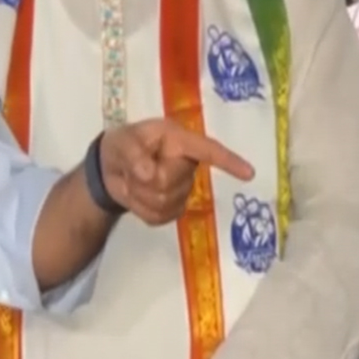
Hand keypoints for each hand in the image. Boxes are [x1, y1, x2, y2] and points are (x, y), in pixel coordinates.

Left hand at [98, 119, 255, 225]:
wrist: (109, 167)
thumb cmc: (121, 145)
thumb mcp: (121, 142)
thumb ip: (133, 155)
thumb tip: (149, 174)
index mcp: (178, 141)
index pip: (207, 151)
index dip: (228, 161)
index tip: (249, 174)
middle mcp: (186, 164)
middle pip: (173, 183)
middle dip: (146, 181)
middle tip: (131, 170)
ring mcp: (182, 189)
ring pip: (166, 203)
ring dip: (140, 195)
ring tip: (132, 180)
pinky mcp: (173, 208)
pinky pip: (160, 217)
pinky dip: (141, 209)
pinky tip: (136, 196)